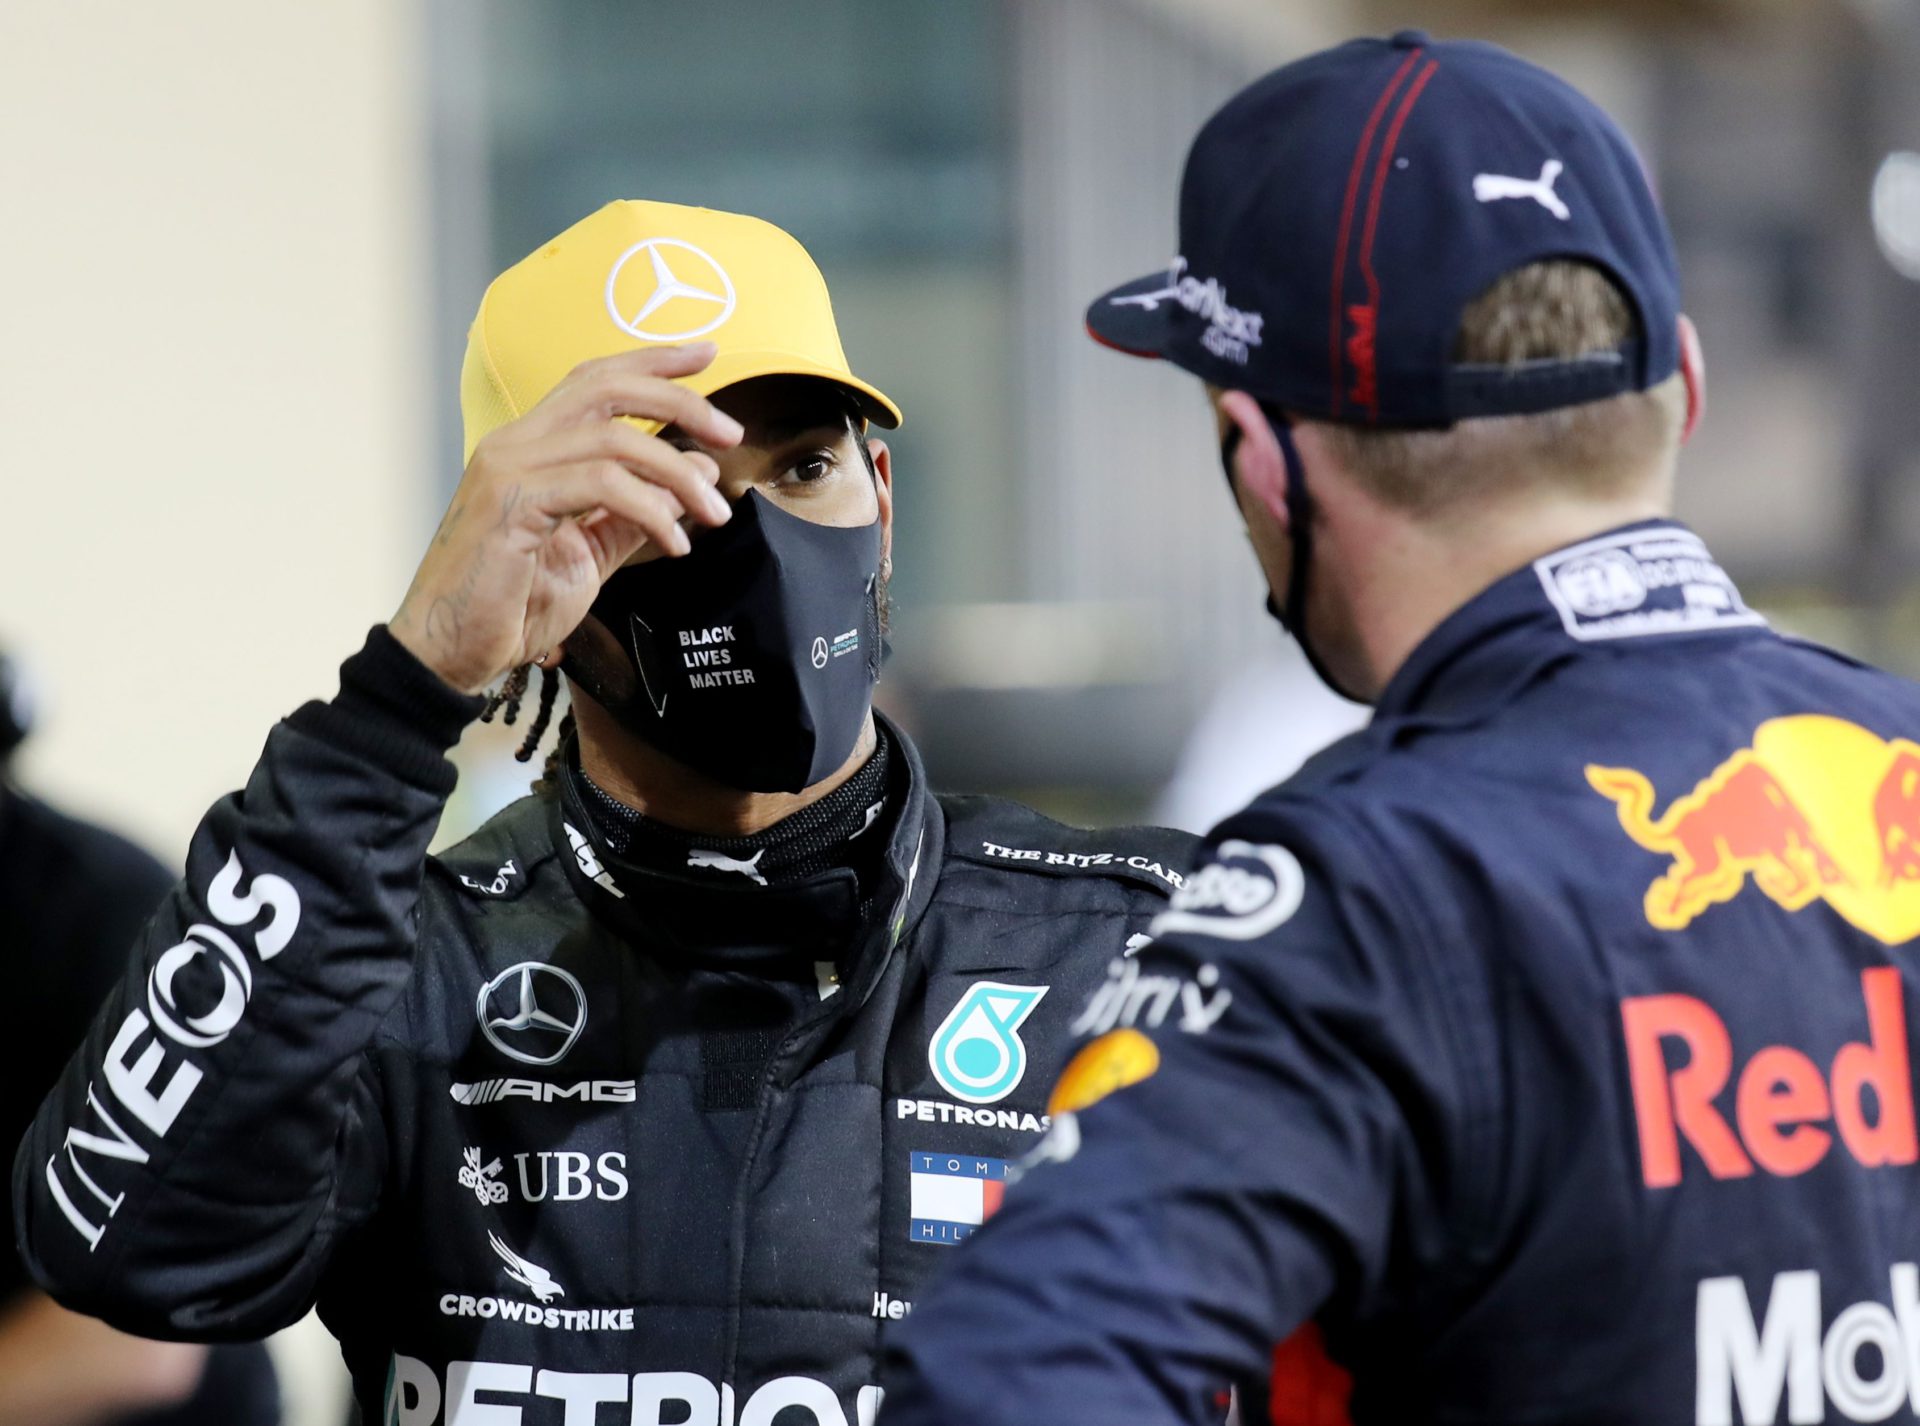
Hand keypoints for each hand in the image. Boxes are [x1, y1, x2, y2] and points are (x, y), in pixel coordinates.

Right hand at [390, 344, 740, 692]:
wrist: (450, 654)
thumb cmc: (512, 606)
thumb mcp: (590, 552)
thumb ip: (638, 510)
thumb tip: (697, 469)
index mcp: (530, 447)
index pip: (594, 381)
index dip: (652, 361)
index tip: (707, 353)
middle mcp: (514, 444)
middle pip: (606, 389)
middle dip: (677, 400)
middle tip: (730, 432)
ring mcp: (508, 470)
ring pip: (613, 438)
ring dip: (678, 474)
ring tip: (713, 514)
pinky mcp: (512, 505)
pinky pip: (600, 485)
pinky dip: (651, 510)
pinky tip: (674, 544)